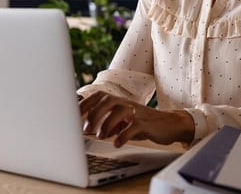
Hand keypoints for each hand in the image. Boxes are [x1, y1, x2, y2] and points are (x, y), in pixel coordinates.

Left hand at [79, 91, 193, 147]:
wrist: (167, 124)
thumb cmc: (140, 122)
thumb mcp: (121, 119)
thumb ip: (105, 120)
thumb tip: (83, 126)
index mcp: (117, 100)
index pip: (98, 96)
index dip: (85, 104)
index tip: (73, 115)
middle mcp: (125, 103)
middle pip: (107, 100)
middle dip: (94, 114)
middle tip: (86, 129)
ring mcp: (136, 112)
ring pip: (119, 111)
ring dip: (107, 123)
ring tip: (101, 136)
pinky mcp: (146, 123)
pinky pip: (133, 127)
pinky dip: (123, 135)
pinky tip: (117, 143)